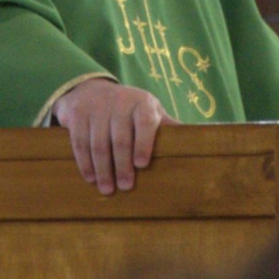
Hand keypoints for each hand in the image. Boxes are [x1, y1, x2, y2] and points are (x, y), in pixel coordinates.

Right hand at [53, 78, 178, 194]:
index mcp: (142, 103)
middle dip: (121, 165)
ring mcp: (96, 108)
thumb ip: (168, 126)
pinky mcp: (77, 115)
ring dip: (102, 169)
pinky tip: (90, 178)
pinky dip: (84, 163)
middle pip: (119, 138)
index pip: (144, 122)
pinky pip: (79, 142)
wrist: (90, 90)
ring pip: (98, 143)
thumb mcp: (149, 111)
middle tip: (125, 186)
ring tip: (107, 189)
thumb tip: (201, 142)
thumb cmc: (129, 108)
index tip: (142, 165)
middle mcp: (119, 102)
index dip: (143, 143)